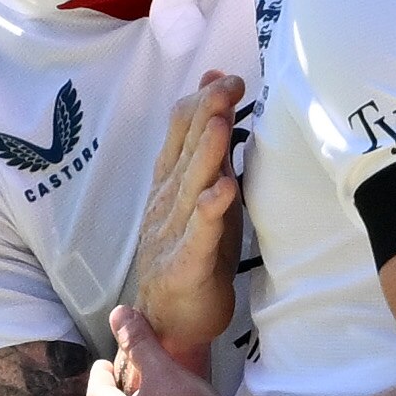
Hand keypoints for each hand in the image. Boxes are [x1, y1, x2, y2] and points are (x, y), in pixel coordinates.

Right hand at [129, 72, 245, 370]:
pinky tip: (223, 192)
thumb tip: (217, 99)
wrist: (170, 318)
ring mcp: (172, 232)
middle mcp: (167, 202)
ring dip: (205, 154)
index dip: (202, 102)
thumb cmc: (194, 252)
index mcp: (170, 183)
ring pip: (190, 187)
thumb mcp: (203, 194)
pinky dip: (210, 212)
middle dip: (205, 115)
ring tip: (221, 124)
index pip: (180, 132)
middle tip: (227, 85)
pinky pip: (198, 234)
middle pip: (184, 151)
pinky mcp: (185, 263)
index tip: (228, 77)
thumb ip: (210, 150)